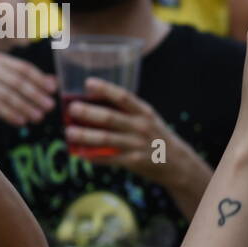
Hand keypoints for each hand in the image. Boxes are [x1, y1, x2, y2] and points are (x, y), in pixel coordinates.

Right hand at [0, 52, 56, 124]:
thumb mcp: (4, 80)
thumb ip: (27, 80)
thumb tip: (54, 82)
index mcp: (0, 60)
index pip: (24, 68)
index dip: (40, 79)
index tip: (53, 91)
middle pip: (16, 81)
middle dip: (35, 95)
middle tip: (49, 107)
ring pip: (6, 94)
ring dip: (25, 107)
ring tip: (38, 117)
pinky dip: (9, 113)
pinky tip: (21, 121)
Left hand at [63, 78, 198, 185]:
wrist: (177, 163)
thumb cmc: (155, 136)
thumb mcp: (147, 119)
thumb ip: (126, 111)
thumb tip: (92, 102)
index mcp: (144, 112)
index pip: (124, 97)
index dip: (106, 89)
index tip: (88, 83)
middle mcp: (141, 127)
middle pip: (111, 118)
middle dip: (89, 113)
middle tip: (72, 109)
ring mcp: (137, 145)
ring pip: (107, 139)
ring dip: (86, 136)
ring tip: (69, 133)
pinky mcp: (134, 162)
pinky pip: (110, 159)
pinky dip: (94, 156)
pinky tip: (81, 154)